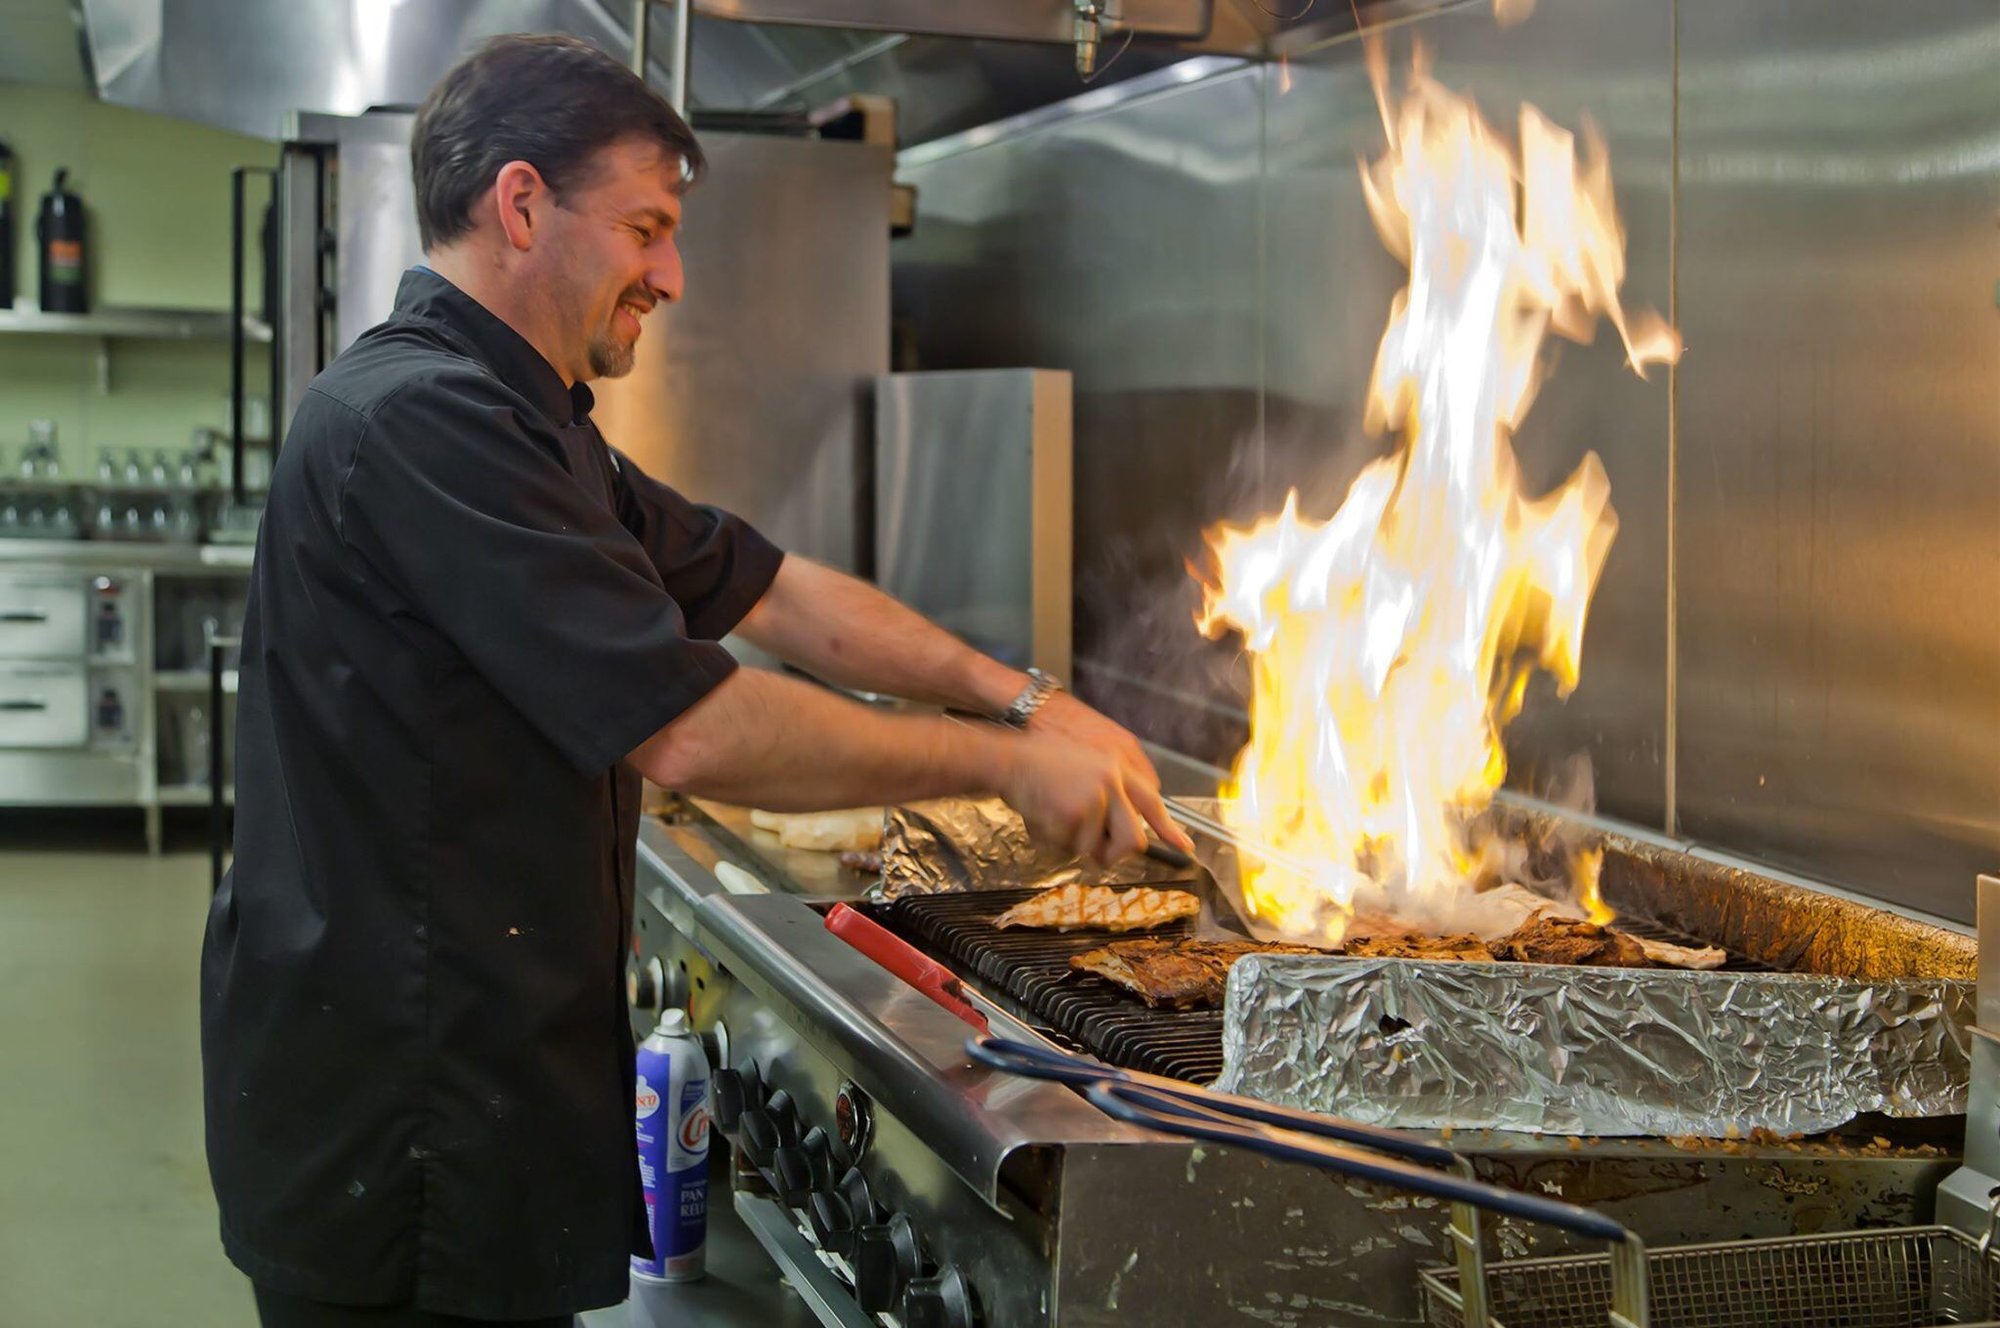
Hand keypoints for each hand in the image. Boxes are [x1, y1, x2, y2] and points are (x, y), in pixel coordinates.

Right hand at [999, 695, 1193, 862]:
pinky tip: (1042, 817)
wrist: (1009, 758)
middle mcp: (1113, 780)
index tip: (1184, 847)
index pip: (1152, 802)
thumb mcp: (1083, 765)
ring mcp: (1096, 797)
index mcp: (1117, 766)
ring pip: (1095, 848)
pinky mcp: (1076, 813)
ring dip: (1074, 844)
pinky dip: (1053, 842)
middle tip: (1095, 851)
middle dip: (1114, 852)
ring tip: (1054, 817)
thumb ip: (1107, 791)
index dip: (1169, 828)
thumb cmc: (1038, 763)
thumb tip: (1119, 830)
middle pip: (1132, 840)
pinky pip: (1070, 848)